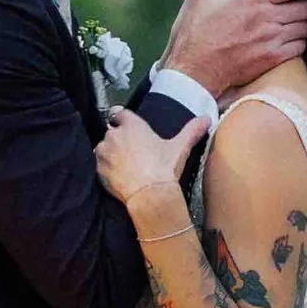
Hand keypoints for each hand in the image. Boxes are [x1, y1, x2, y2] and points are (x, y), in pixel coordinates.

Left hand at [95, 108, 197, 229]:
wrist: (150, 194)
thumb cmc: (164, 167)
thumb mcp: (180, 147)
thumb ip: (191, 131)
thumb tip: (207, 119)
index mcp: (132, 126)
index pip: (119, 113)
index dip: (122, 118)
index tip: (125, 124)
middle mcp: (114, 135)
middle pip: (111, 131)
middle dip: (118, 138)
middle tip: (132, 151)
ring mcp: (104, 153)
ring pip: (103, 148)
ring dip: (110, 152)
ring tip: (124, 164)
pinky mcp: (99, 170)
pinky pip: (99, 165)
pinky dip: (106, 168)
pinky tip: (119, 175)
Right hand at [159, 0, 306, 101]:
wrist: (193, 68)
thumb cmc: (195, 29)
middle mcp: (268, 18)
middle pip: (305, 8)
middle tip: (306, 3)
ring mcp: (272, 40)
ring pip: (305, 28)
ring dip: (305, 23)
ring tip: (300, 21)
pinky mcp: (272, 60)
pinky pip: (300, 49)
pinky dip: (300, 43)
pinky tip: (293, 40)